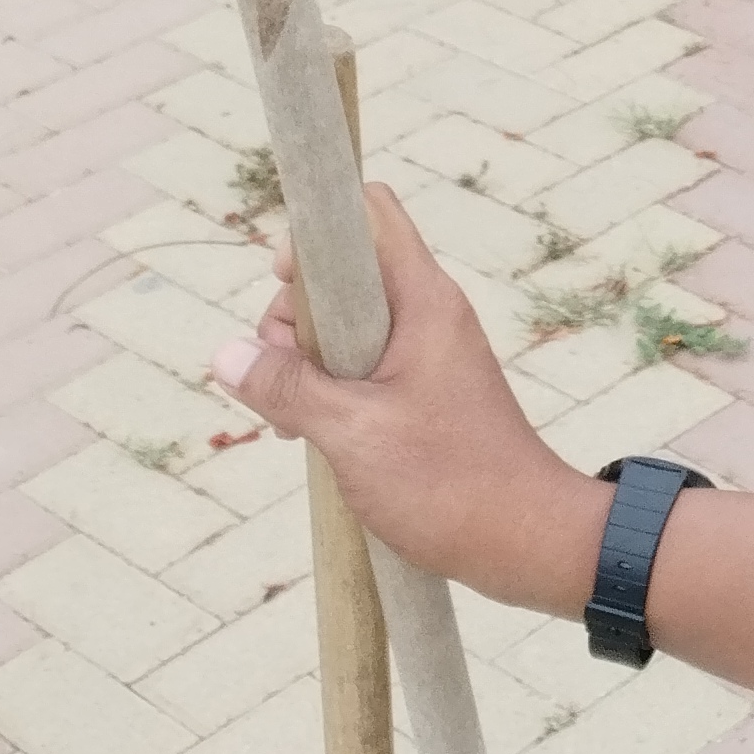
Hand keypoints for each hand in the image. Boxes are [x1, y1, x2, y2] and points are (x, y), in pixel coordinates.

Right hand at [214, 183, 610, 619]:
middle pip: (339, 273)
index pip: (369, 212)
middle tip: (286, 386)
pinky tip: (313, 434)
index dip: (316, 231)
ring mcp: (425, 351)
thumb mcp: (351, 434)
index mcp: (422, 299)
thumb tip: (225, 354)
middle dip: (294, 320)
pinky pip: (359, 364)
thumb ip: (286, 387)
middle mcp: (426, 312)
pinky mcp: (421, 388)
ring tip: (296, 426)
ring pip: (342, 325)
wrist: (527, 542)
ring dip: (305, 365)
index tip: (284, 283)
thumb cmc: (451, 485)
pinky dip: (328, 389)